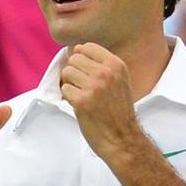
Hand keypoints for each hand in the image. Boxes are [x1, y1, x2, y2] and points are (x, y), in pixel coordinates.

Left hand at [60, 43, 145, 160]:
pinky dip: (68, 97)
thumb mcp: (119, 80)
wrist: (122, 138)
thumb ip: (101, 64)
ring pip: (67, 72)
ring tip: (81, 95)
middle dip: (74, 72)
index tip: (86, 73)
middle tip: (83, 87)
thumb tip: (76, 48)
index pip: (87, 47)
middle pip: (74, 59)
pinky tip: (80, 105)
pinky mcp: (81, 101)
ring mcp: (93, 86)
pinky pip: (64, 89)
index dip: (81, 59)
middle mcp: (105, 73)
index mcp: (116, 65)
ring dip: (70, 84)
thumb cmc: (118, 110)